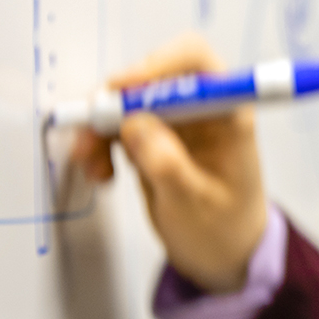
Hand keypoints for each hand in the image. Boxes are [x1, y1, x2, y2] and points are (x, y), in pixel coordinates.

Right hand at [70, 33, 267, 293]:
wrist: (226, 256)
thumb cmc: (223, 229)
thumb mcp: (194, 205)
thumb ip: (167, 165)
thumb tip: (135, 125)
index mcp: (228, 114)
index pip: (196, 62)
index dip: (157, 65)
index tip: (120, 90)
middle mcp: (203, 109)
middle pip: (152, 79)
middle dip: (116, 103)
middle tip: (90, 136)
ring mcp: (178, 122)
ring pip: (129, 103)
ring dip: (102, 127)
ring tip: (93, 167)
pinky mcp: (156, 138)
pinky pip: (120, 126)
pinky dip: (102, 143)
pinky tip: (101, 174)